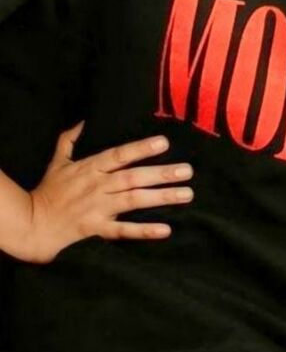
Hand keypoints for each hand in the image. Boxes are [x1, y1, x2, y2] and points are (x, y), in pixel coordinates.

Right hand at [14, 122, 193, 264]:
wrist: (32, 223)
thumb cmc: (48, 191)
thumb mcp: (57, 161)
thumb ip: (69, 139)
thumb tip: (82, 120)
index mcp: (90, 168)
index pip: (120, 155)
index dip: (141, 148)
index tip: (164, 142)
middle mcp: (97, 186)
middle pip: (133, 177)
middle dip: (161, 173)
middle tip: (188, 171)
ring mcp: (97, 208)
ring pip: (133, 200)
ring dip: (161, 197)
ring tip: (186, 194)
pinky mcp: (96, 229)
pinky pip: (123, 231)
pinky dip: (144, 230)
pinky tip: (165, 229)